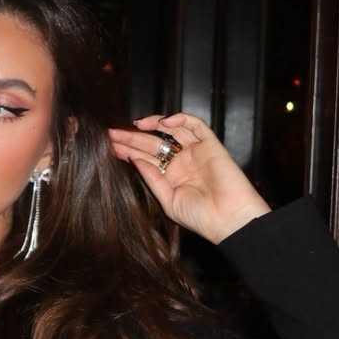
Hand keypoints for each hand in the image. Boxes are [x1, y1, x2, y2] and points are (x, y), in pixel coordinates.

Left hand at [108, 113, 270, 244]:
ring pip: (172, 130)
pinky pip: (196, 125)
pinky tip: (163, 122)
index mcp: (171, 177)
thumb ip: (152, 178)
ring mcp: (196, 152)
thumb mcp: (167, 200)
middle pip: (154, 144)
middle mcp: (182, 162)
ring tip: (134, 124)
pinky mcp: (211, 144)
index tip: (110, 146)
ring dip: (153, 124)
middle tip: (113, 133)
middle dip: (133, 138)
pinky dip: (181, 119)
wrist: (228, 219)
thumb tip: (134, 159)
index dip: (128, 151)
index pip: (146, 158)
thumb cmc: (201, 217)